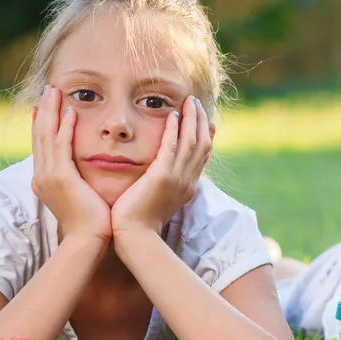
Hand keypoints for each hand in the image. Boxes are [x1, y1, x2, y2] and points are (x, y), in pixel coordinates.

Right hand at [30, 86, 111, 244]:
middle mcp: (41, 175)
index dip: (41, 121)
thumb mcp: (77, 196)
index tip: (45, 104)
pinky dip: (64, 127)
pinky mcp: (60, 177)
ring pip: (46, 135)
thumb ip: (75, 181)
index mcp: (43, 180)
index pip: (40, 144)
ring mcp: (48, 176)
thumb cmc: (89, 222)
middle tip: (48, 89)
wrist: (88, 241)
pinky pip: (61, 145)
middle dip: (43, 110)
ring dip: (51, 111)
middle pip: (39, 134)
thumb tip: (80, 173)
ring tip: (55, 91)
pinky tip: (71, 112)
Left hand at [111, 96, 211, 240]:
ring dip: (191, 119)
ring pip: (192, 142)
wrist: (135, 237)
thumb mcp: (158, 201)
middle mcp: (187, 181)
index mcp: (187, 187)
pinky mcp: (162, 176)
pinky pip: (171, 146)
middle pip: (203, 145)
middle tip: (196, 103)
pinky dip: (174, 129)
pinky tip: (172, 114)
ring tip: (189, 102)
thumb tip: (160, 176)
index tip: (205, 120)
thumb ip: (162, 186)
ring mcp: (176, 178)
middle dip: (201, 121)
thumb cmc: (139, 223)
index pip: (202, 156)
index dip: (205, 135)